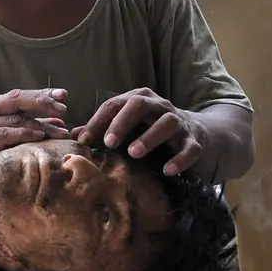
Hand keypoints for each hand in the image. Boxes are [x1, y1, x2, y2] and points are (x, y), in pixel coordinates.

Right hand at [0, 88, 70, 184]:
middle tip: (63, 108)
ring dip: (41, 124)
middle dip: (42, 102)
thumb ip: (28, 125)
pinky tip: (39, 136)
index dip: (42, 93)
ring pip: (15, 119)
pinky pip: (4, 135)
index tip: (63, 94)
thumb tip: (59, 121)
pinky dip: (23, 134)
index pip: (19, 94)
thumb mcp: (4, 132)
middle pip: (17, 100)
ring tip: (60, 130)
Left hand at [72, 88, 205, 175]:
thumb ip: (103, 128)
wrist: (197, 132)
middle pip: (139, 104)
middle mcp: (159, 106)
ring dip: (149, 137)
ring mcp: (179, 123)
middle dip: (122, 122)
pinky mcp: (195, 141)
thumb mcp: (129, 125)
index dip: (97, 121)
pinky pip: (189, 148)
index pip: (114, 104)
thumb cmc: (152, 128)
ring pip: (166, 123)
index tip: (83, 140)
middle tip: (108, 142)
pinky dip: (179, 159)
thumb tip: (74, 134)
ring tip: (133, 153)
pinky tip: (167, 170)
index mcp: (140, 99)